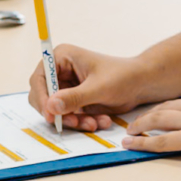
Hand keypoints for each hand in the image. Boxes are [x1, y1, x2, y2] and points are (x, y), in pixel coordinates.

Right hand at [28, 43, 145, 129]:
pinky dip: (81, 122)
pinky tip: (100, 121)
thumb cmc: (122, 77)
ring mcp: (66, 87)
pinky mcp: (74, 101)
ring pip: (56, 111)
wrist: (140, 84)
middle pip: (43, 97)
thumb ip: (74, 98)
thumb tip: (50, 106)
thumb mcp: (98, 88)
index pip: (39, 79)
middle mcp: (60, 72)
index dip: (41, 98)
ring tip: (94, 123)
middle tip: (75, 122)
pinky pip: (68, 116)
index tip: (51, 115)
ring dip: (73, 120)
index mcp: (61, 57)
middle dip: (59, 113)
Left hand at [121, 89, 180, 179]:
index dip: (165, 110)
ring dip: (140, 126)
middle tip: (135, 123)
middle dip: (148, 115)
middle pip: (165, 107)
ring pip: (158, 119)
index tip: (156, 116)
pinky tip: (133, 146)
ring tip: (129, 133)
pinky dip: (144, 143)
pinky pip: (162, 140)